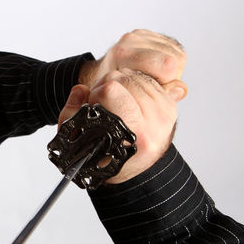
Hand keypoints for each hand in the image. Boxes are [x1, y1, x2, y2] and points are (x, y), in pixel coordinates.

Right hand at [59, 68, 186, 183]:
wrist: (138, 168)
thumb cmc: (108, 155)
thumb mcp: (78, 141)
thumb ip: (72, 112)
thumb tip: (81, 89)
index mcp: (132, 133)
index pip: (111, 90)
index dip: (96, 94)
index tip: (94, 106)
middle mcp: (154, 123)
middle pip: (123, 78)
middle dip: (107, 86)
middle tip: (104, 104)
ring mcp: (165, 113)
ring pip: (135, 76)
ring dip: (121, 85)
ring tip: (116, 102)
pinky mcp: (171, 105)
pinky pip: (148, 79)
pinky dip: (134, 84)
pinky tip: (128, 98)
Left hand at [79, 29, 187, 100]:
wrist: (103, 72)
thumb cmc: (115, 87)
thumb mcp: (131, 97)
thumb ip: (159, 93)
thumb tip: (180, 89)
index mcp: (123, 53)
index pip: (166, 66)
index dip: (167, 82)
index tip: (154, 88)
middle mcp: (131, 39)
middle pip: (175, 60)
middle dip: (171, 76)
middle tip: (154, 82)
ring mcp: (140, 34)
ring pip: (178, 54)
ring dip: (171, 69)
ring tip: (153, 75)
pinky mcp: (149, 33)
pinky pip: (175, 49)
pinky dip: (170, 61)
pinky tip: (156, 67)